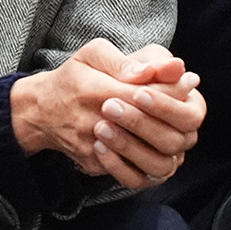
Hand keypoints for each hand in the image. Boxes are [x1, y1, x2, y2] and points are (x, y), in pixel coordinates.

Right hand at [9, 39, 204, 187]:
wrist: (41, 110)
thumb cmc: (73, 77)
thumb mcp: (92, 54)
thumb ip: (124, 61)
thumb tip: (159, 69)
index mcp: (95, 90)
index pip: (145, 96)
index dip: (172, 91)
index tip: (189, 82)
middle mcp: (94, 122)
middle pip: (153, 131)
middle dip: (171, 117)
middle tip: (184, 104)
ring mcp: (96, 148)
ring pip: (151, 160)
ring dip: (166, 142)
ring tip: (166, 124)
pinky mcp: (96, 166)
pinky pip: (135, 175)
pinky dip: (150, 161)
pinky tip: (151, 143)